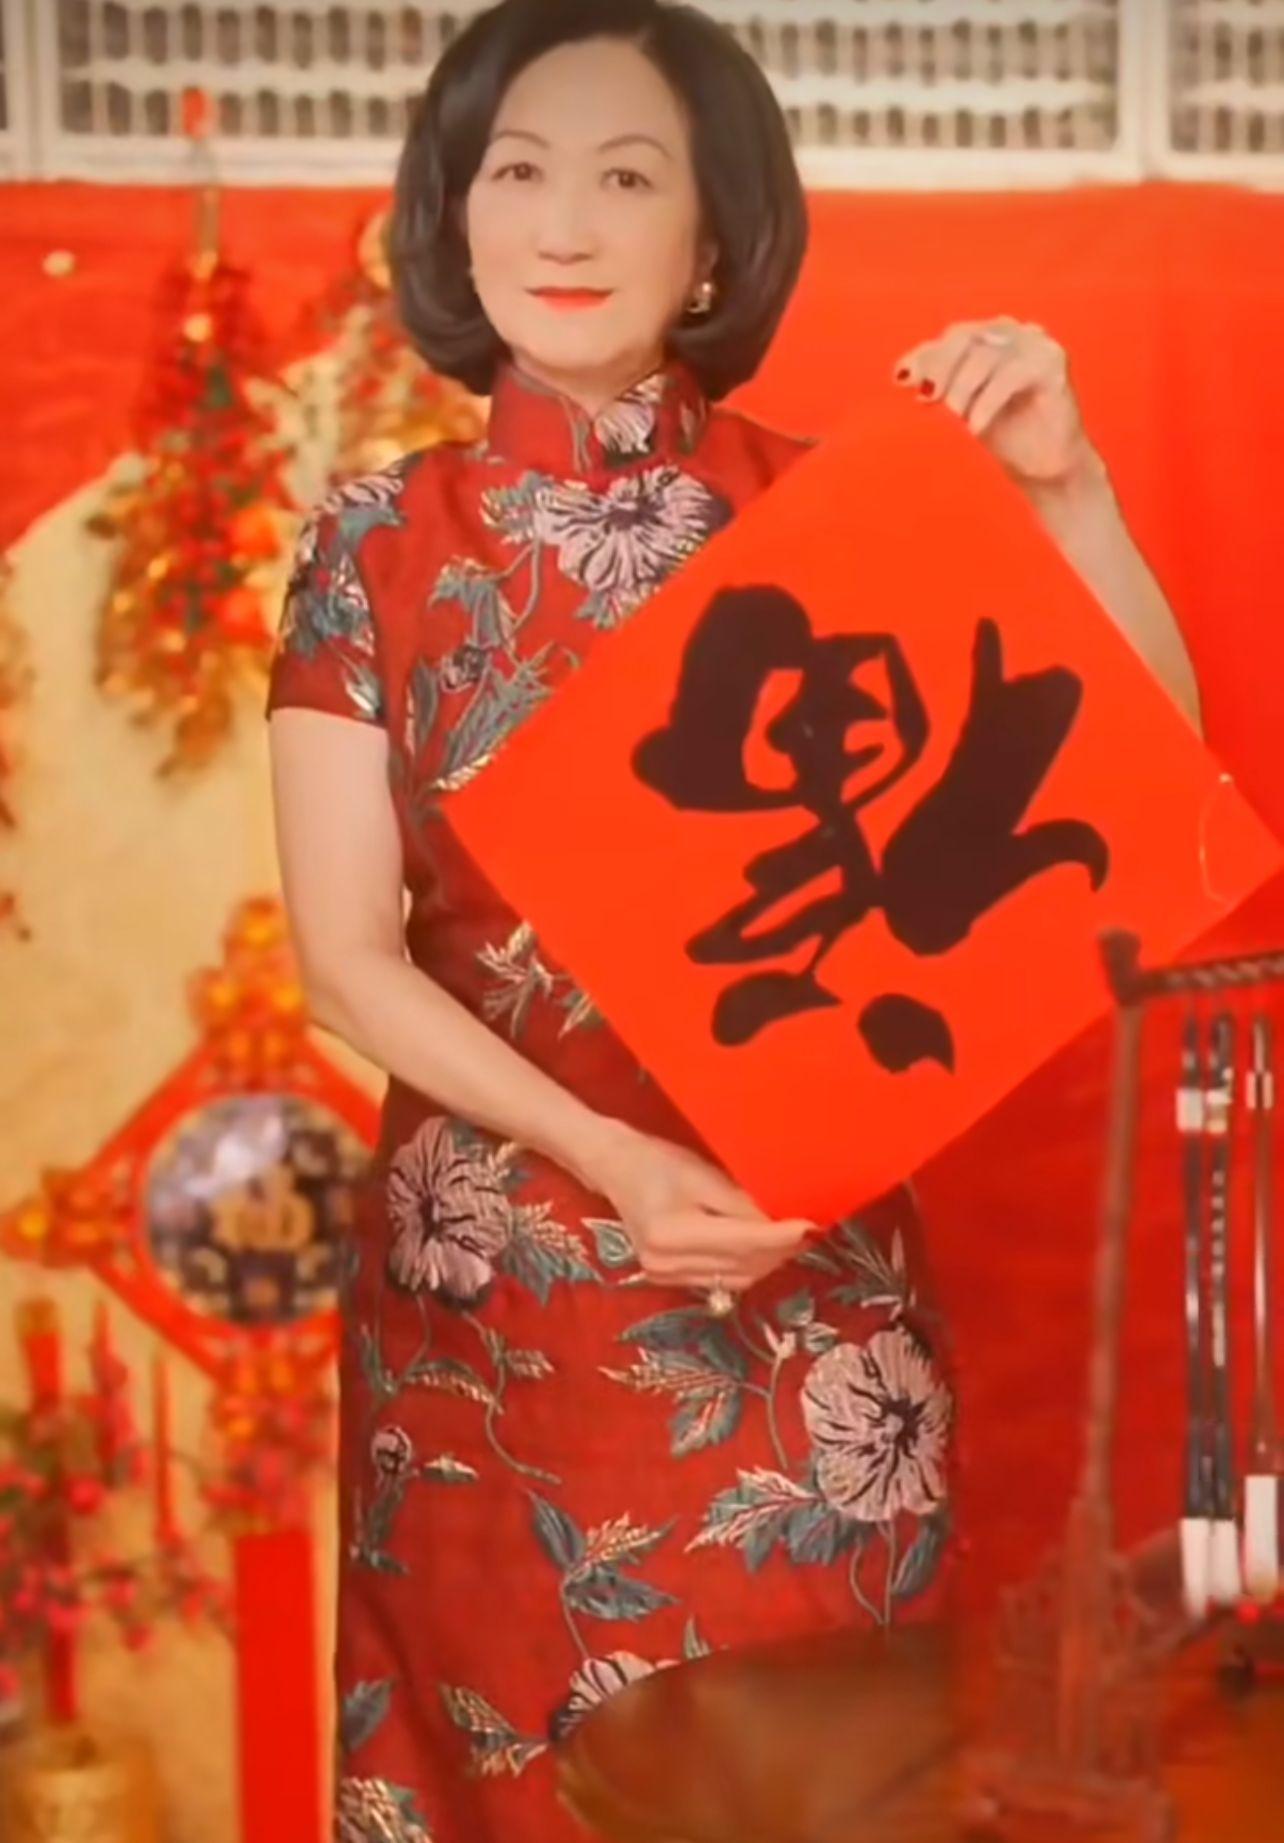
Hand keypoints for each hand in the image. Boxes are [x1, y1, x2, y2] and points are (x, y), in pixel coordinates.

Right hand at [573, 1119, 814, 1293]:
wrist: (614, 1168)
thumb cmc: (657, 1160)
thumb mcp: (702, 1174)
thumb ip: (740, 1204)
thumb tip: (782, 1222)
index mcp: (672, 1233)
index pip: (742, 1242)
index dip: (780, 1236)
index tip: (811, 1225)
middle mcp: (666, 1262)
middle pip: (742, 1265)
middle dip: (779, 1250)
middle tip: (808, 1229)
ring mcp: (664, 1276)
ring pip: (735, 1278)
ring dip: (766, 1261)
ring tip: (790, 1239)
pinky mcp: (667, 1280)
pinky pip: (721, 1280)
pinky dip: (746, 1266)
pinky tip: (761, 1250)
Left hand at [893, 317, 1102, 493]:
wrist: (1047, 467)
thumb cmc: (1005, 435)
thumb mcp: (963, 407)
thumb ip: (941, 385)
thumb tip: (903, 375)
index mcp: (989, 337)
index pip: (952, 338)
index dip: (926, 356)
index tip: (903, 380)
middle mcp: (1013, 333)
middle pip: (966, 337)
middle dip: (941, 367)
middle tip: (929, 397)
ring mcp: (1035, 343)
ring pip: (986, 354)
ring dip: (963, 388)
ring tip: (955, 418)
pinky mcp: (1052, 361)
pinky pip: (1011, 375)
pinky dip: (987, 402)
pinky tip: (975, 427)